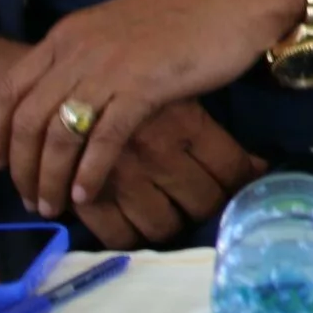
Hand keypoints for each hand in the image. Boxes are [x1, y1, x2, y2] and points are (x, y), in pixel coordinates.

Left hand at [0, 0, 301, 217]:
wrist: (237, 0)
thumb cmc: (185, 15)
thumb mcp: (119, 27)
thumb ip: (87, 53)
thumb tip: (68, 89)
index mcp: (69, 33)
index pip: (10, 88)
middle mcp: (79, 50)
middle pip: (27, 119)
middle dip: (21, 167)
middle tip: (27, 197)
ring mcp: (110, 68)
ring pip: (60, 134)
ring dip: (50, 177)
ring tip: (52, 205)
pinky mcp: (144, 87)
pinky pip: (103, 139)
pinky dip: (90, 172)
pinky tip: (87, 194)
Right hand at [74, 100, 268, 249]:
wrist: (54, 75)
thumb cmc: (124, 82)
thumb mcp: (174, 91)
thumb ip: (209, 130)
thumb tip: (259, 166)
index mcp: (186, 124)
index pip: (233, 170)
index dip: (241, 184)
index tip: (239, 186)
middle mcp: (160, 154)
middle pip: (204, 203)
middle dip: (209, 207)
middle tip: (204, 201)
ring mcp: (125, 178)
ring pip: (165, 226)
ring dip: (171, 224)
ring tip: (169, 214)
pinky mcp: (88, 198)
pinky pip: (120, 237)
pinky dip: (130, 236)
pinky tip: (134, 224)